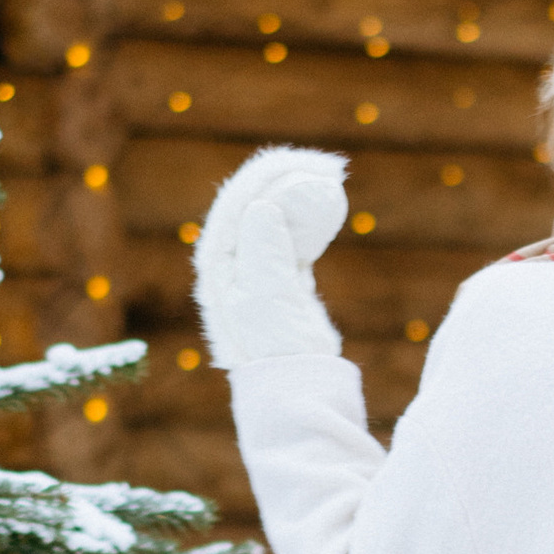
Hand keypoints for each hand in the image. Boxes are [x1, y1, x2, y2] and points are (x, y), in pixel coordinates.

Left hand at [194, 147, 349, 367]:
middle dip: (290, 181)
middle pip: (257, 206)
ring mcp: (257, 273)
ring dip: (302, 197)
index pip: (242, 204)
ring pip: (276, 220)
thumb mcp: (269, 298)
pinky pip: (291, 240)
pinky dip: (310, 223)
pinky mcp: (280, 284)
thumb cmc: (276, 347)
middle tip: (329, 168)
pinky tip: (329, 214)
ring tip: (332, 183)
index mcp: (221, 264)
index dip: (274, 178)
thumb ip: (265, 251)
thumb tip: (262, 205)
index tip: (311, 165)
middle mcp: (233, 265)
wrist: (293, 388)